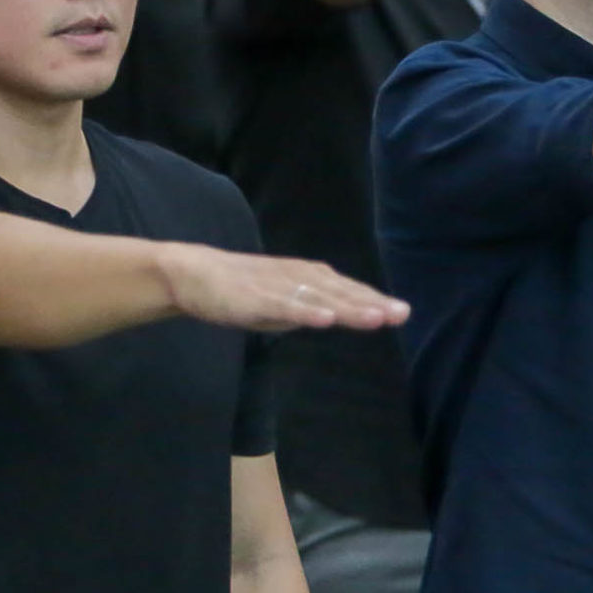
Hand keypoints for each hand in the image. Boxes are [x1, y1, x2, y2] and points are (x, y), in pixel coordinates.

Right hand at [158, 245, 408, 334]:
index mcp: (304, 277)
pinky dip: (305, 312)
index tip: (400, 312)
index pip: (344, 289)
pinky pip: (283, 307)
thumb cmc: (240, 289)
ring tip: (375, 317)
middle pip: (337, 292)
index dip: (371, 299)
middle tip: (401, 313)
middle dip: (370, 303)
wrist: (192, 273)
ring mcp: (275, 287)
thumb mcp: (282, 300)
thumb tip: (337, 315)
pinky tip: (325, 319)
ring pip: (316, 298)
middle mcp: (295, 277)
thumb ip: (309, 306)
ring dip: (347, 307)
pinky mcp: (254, 298)